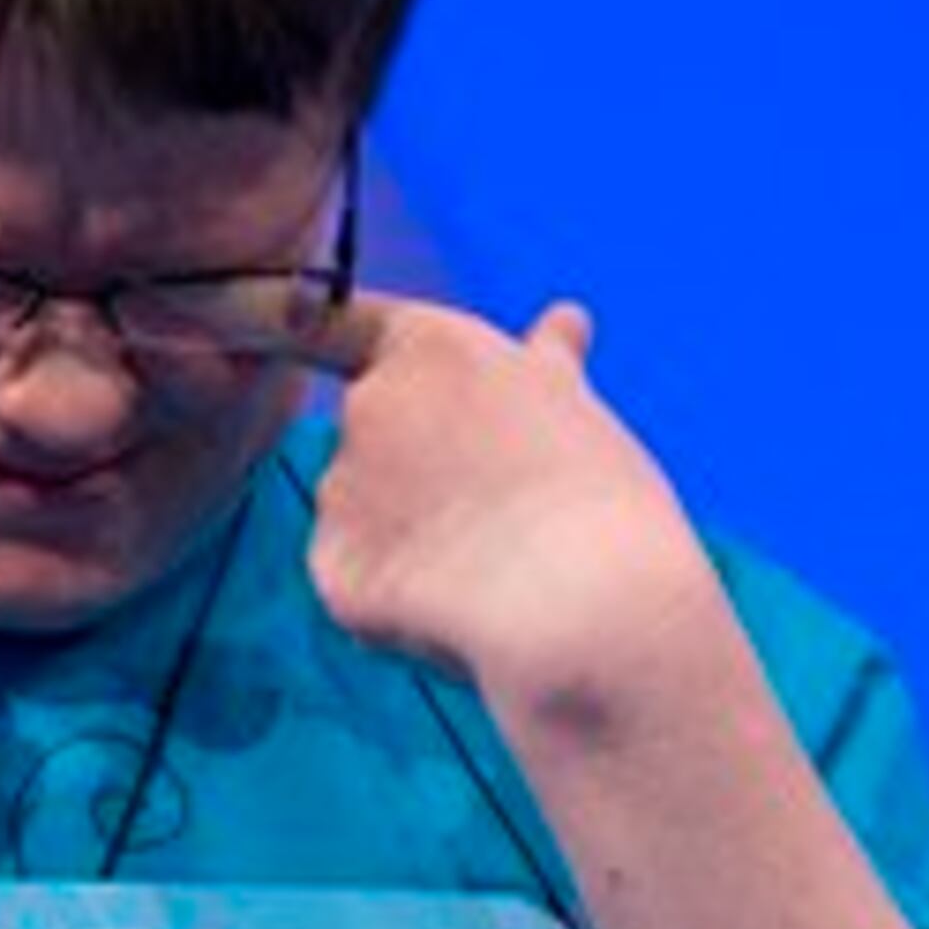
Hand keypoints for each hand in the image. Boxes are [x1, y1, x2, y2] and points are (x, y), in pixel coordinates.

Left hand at [298, 292, 724, 719]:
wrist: (586, 602)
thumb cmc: (597, 497)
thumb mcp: (576, 407)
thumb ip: (544, 364)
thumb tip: (563, 320)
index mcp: (426, 346)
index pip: (363, 327)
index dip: (400, 377)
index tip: (439, 410)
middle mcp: (367, 404)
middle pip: (375, 430)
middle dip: (421, 464)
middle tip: (503, 506)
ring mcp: (339, 486)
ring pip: (363, 509)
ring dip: (407, 532)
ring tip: (493, 565)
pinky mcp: (331, 565)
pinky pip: (357, 577)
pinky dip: (394, 595)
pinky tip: (457, 608)